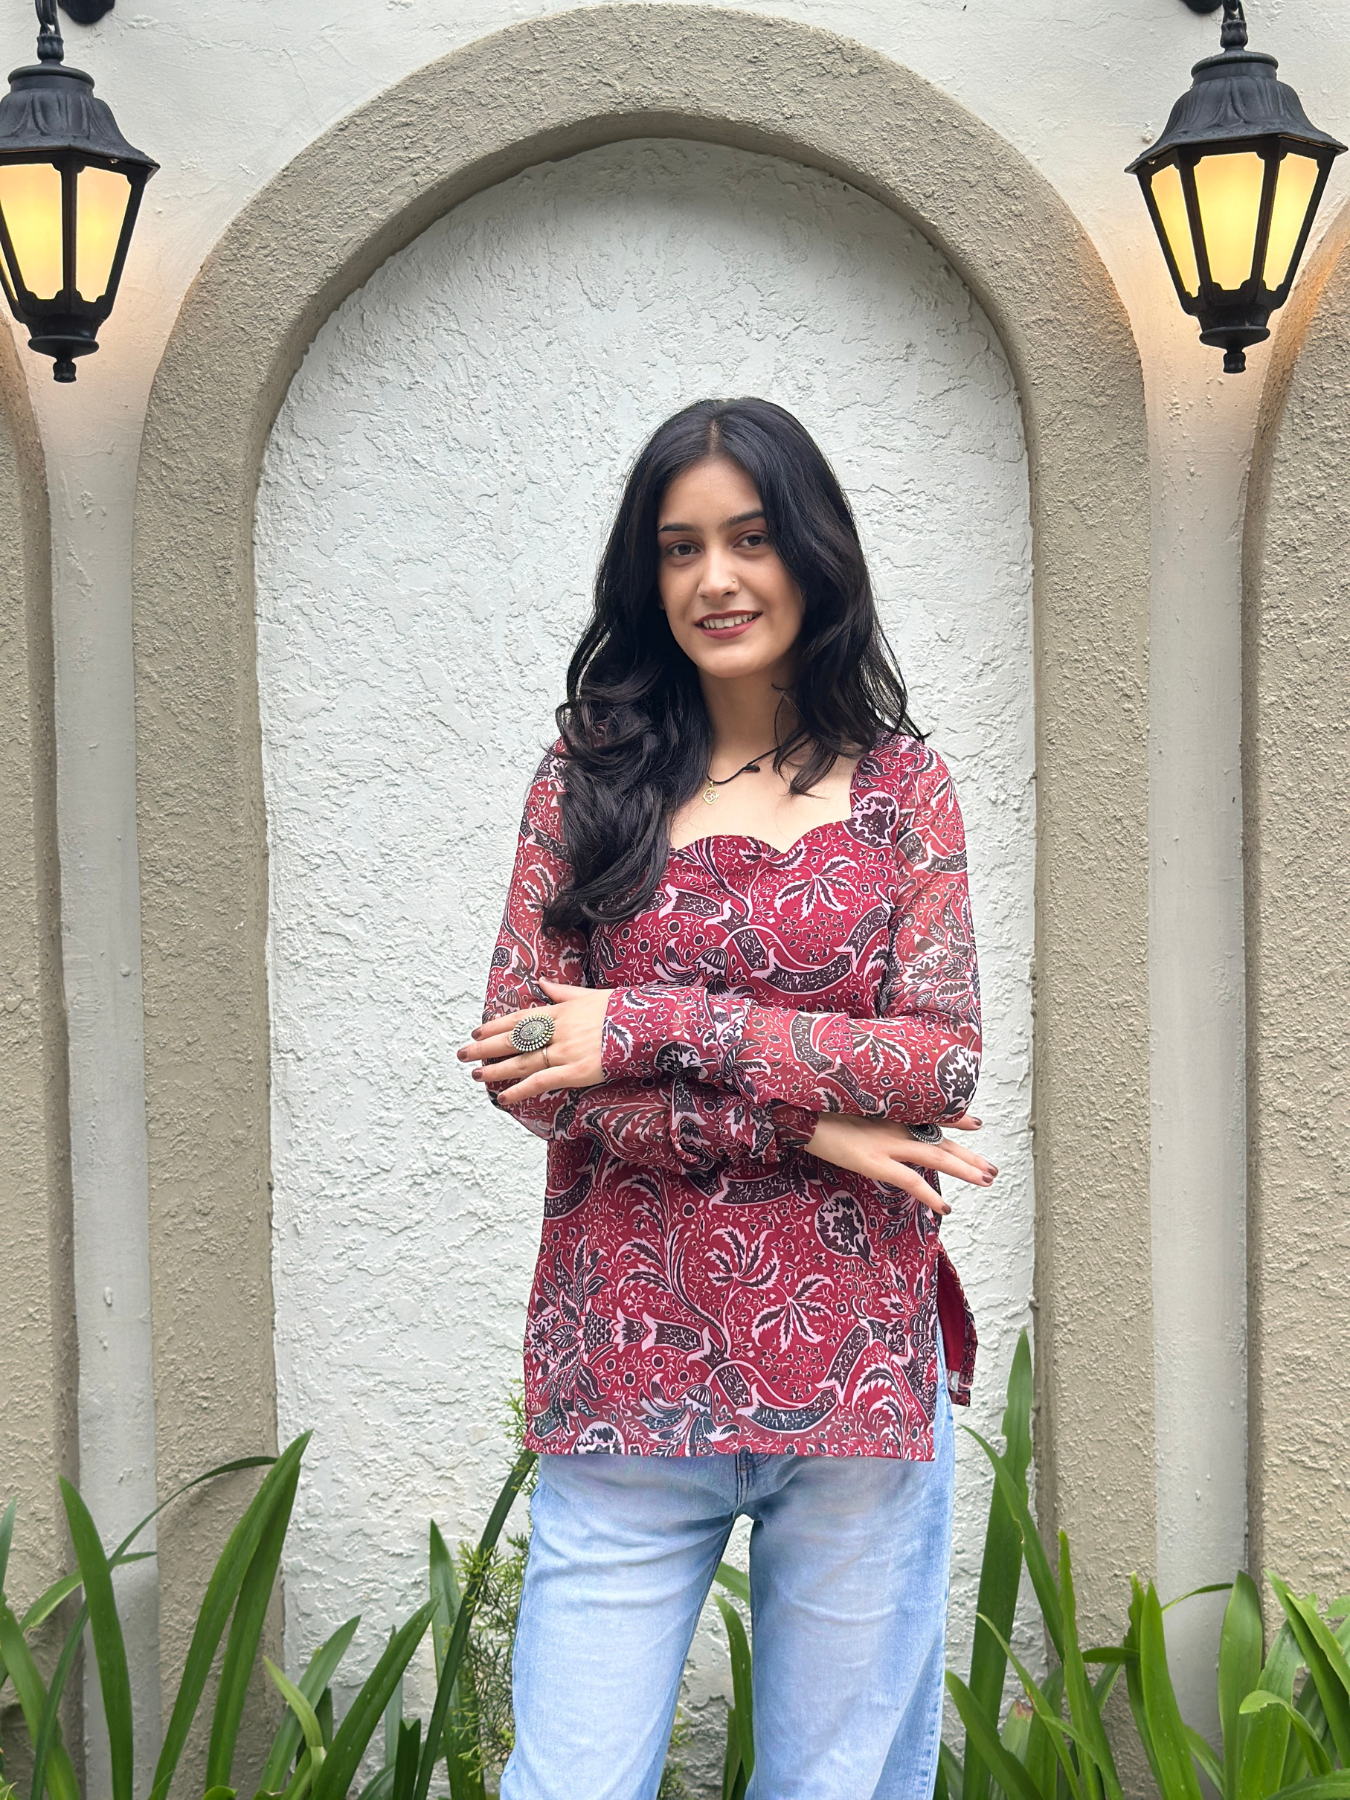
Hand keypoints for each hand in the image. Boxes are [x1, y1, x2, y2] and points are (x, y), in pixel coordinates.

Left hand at [457, 979, 608, 1102]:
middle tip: (463, 1054)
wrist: (648, 1025)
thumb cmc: (621, 1010)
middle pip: (513, 1040)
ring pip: (521, 1062)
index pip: (518, 1019)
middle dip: (485, 1048)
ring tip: (476, 1075)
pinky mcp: (576, 1072)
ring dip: (496, 1070)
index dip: (495, 1026)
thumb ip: (562, 992)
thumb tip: (542, 984)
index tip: (477, 1031)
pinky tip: (504, 1098)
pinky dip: (520, 1090)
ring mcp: (565, 1052)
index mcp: (559, 1011)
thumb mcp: (589, 995)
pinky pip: (541, 1083)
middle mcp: (556, 1031)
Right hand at [804, 1112, 993, 1216]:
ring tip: (987, 1179)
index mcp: (888, 1110)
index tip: (975, 1122)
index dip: (954, 1118)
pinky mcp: (875, 1161)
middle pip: (940, 1141)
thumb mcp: (840, 1103)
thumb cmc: (812, 1108)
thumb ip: (859, 1111)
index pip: (930, 1113)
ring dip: (965, 1168)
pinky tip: (946, 1207)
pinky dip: (930, 1195)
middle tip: (991, 1168)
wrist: (796, 1109)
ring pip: (936, 1156)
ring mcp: (886, 1142)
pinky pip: (911, 1181)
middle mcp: (894, 1123)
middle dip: (968, 1155)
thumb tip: (859, 1118)